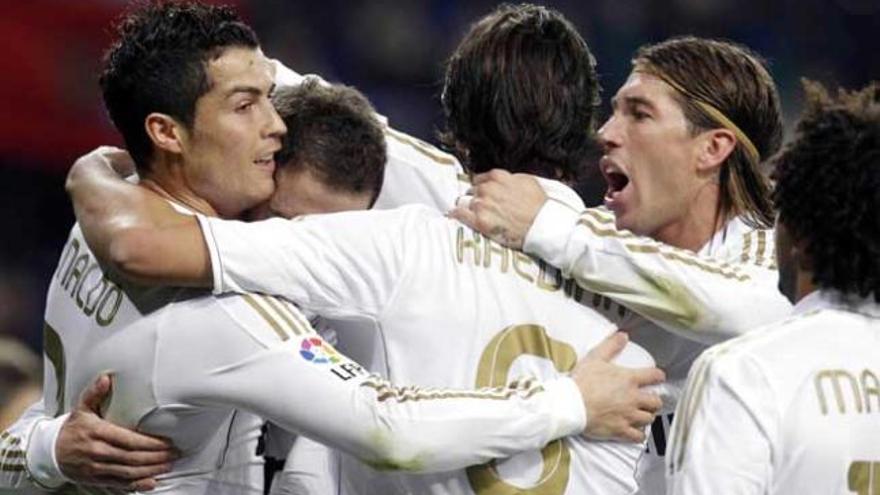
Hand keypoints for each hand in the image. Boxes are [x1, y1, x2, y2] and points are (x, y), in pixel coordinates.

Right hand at [56, 375, 177, 490]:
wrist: (51, 452)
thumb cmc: (73, 428)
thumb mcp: (81, 408)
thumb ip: (95, 393)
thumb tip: (106, 378)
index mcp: (97, 433)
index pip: (128, 440)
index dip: (150, 443)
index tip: (167, 442)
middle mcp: (97, 452)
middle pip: (131, 457)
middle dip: (155, 457)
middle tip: (174, 454)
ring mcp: (96, 468)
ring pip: (127, 472)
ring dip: (150, 470)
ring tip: (168, 465)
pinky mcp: (96, 479)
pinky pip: (118, 484)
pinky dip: (136, 485)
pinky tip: (151, 482)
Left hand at [449, 170, 546, 248]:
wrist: (542, 225)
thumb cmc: (539, 205)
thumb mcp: (527, 181)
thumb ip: (510, 178)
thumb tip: (501, 180)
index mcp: (498, 177)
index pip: (480, 179)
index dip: (482, 188)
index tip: (484, 195)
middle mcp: (487, 189)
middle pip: (472, 191)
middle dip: (476, 198)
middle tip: (484, 208)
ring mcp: (482, 205)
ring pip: (465, 202)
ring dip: (469, 207)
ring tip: (475, 215)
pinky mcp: (480, 221)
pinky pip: (460, 215)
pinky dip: (456, 215)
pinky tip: (453, 216)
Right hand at [572, 332, 664, 441]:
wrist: (570, 404)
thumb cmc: (582, 382)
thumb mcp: (595, 358)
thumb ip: (611, 346)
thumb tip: (623, 335)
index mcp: (629, 379)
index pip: (654, 376)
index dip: (658, 376)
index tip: (657, 377)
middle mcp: (633, 398)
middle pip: (656, 402)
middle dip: (654, 400)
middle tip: (648, 400)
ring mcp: (628, 416)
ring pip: (649, 419)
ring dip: (647, 416)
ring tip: (641, 415)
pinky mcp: (621, 430)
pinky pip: (638, 436)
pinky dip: (639, 434)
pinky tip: (635, 431)